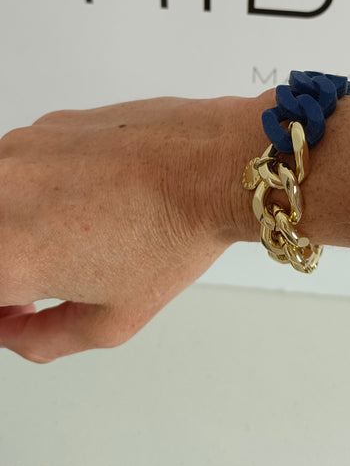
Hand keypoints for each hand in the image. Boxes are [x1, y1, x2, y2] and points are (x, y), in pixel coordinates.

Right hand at [0, 94, 259, 362]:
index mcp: (9, 253)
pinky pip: (23, 167)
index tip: (21, 310)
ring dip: (21, 222)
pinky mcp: (45, 126)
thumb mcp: (111, 321)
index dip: (5, 307)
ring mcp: (20, 151)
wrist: (213, 164)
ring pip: (2, 201)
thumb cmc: (174, 234)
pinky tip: (92, 194)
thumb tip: (12, 328)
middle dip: (11, 263)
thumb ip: (41, 340)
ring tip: (79, 230)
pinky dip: (41, 187)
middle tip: (50, 273)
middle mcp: (2, 194)